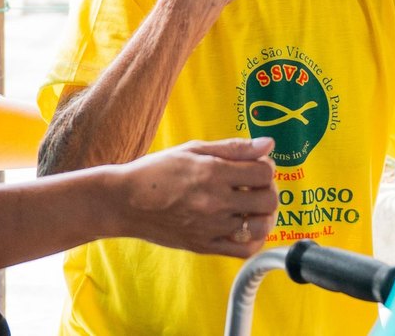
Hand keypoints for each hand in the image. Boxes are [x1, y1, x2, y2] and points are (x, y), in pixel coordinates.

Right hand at [114, 137, 277, 257]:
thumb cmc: (156, 171)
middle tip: (253, 186)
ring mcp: (211, 226)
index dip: (265, 167)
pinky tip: (245, 226)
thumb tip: (268, 144)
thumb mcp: (192, 149)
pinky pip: (244, 249)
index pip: (264, 172)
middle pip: (268, 200)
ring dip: (263, 215)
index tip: (254, 167)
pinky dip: (253, 239)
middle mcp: (215, 201)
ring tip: (250, 207)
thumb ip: (233, 148)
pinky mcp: (205, 246)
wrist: (125, 201)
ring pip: (261, 225)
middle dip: (267, 190)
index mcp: (212, 172)